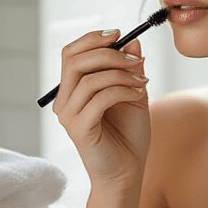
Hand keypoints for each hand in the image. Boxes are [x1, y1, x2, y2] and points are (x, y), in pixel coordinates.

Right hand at [53, 30, 150, 193]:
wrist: (128, 173)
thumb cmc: (128, 136)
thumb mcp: (134, 94)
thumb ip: (130, 70)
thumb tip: (132, 42)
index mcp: (72, 91)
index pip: (71, 54)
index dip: (93, 39)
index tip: (120, 35)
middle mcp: (65, 102)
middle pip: (74, 61)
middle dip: (108, 53)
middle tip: (136, 59)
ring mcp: (69, 116)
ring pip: (89, 79)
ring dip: (120, 74)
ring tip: (143, 81)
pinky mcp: (80, 129)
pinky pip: (99, 98)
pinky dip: (122, 91)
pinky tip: (139, 96)